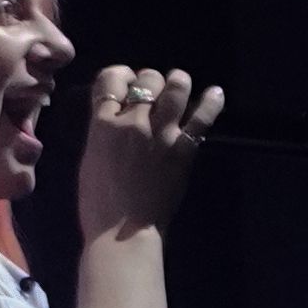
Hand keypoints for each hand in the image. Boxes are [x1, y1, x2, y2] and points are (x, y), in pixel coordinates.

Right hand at [73, 63, 220, 238]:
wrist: (122, 233)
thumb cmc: (98, 202)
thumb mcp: (91, 157)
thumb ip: (103, 131)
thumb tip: (115, 115)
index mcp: (102, 124)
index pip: (111, 79)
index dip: (119, 74)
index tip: (125, 81)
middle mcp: (132, 122)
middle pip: (147, 80)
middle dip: (150, 80)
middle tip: (152, 92)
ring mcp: (161, 134)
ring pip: (175, 88)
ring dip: (178, 81)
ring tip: (179, 84)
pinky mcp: (183, 149)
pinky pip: (201, 118)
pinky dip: (211, 102)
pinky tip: (216, 93)